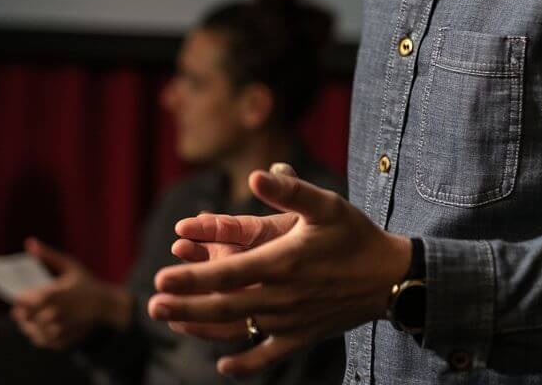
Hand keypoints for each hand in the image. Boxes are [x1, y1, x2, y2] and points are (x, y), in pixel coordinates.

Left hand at [11, 238, 129, 349]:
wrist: (106, 305)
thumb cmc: (86, 283)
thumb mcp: (70, 265)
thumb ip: (48, 255)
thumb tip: (29, 242)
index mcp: (56, 295)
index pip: (26, 303)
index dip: (20, 302)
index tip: (18, 299)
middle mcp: (56, 314)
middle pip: (26, 319)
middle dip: (22, 315)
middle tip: (20, 311)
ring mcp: (59, 330)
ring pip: (32, 332)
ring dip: (28, 326)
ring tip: (31, 318)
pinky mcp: (61, 342)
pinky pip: (41, 342)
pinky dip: (38, 336)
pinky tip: (42, 327)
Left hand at [148, 167, 411, 377]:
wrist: (390, 276)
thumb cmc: (355, 234)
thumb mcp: (327, 204)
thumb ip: (290, 190)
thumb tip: (256, 175)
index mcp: (283, 263)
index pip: (227, 274)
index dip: (191, 279)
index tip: (160, 279)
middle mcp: (281, 297)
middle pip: (223, 306)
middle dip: (184, 306)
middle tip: (152, 304)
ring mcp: (290, 321)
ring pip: (236, 329)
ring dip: (201, 327)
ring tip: (173, 322)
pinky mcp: (302, 336)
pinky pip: (267, 355)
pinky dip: (244, 362)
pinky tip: (224, 365)